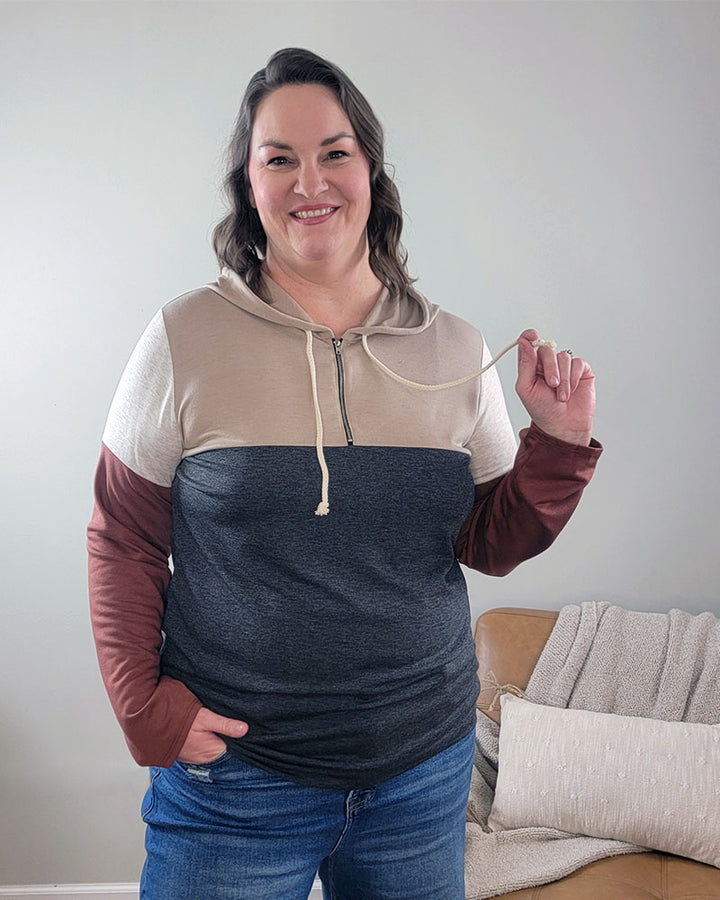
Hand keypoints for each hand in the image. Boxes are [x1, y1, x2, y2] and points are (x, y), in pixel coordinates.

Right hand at [177, 707, 247, 764]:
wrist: (153, 723)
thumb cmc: (178, 721)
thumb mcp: (205, 718)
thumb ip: (225, 725)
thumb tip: (245, 729)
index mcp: (213, 753)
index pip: (234, 750)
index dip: (240, 741)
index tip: (245, 731)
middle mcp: (205, 759)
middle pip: (224, 750)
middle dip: (228, 740)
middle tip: (234, 727)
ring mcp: (195, 758)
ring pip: (213, 750)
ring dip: (217, 741)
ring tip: (216, 730)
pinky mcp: (188, 755)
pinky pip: (202, 749)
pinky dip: (206, 742)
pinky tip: (206, 734)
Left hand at [515, 329, 594, 445]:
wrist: (563, 426)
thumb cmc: (542, 410)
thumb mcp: (526, 389)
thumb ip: (525, 365)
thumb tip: (524, 343)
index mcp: (532, 366)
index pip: (529, 345)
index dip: (529, 337)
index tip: (532, 335)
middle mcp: (548, 363)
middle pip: (547, 349)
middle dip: (550, 367)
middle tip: (552, 385)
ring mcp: (565, 366)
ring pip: (563, 357)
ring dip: (563, 379)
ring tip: (561, 396)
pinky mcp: (581, 370)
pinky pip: (578, 363)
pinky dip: (574, 378)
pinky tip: (572, 391)